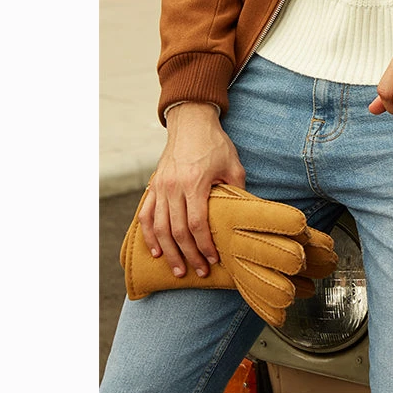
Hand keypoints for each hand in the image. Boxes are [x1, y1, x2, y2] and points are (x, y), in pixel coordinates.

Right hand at [139, 102, 246, 279]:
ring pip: (159, 228)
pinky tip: (156, 251)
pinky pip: (146, 215)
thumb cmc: (215, 143)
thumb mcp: (233, 164)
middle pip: (177, 231)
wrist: (191, 121)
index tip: (214, 260)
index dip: (205, 246)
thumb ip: (237, 191)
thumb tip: (246, 216)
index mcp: (195, 182)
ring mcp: (161, 186)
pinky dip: (149, 236)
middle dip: (189, 256)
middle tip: (200, 271)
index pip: (197, 224)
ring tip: (179, 270)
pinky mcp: (154, 185)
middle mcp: (174, 186)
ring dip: (169, 253)